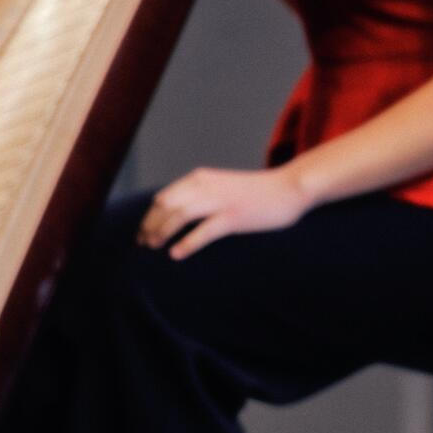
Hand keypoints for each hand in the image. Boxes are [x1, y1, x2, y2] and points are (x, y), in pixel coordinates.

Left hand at [135, 166, 313, 259]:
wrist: (290, 188)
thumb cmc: (258, 191)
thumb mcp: (224, 186)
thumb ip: (203, 194)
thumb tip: (180, 213)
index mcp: (201, 178)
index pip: (164, 197)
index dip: (149, 216)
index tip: (143, 233)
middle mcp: (207, 186)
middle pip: (166, 206)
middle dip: (150, 225)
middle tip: (143, 244)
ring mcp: (220, 201)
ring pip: (179, 216)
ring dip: (162, 232)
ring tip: (153, 248)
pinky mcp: (234, 217)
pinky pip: (203, 231)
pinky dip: (186, 243)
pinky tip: (176, 255)